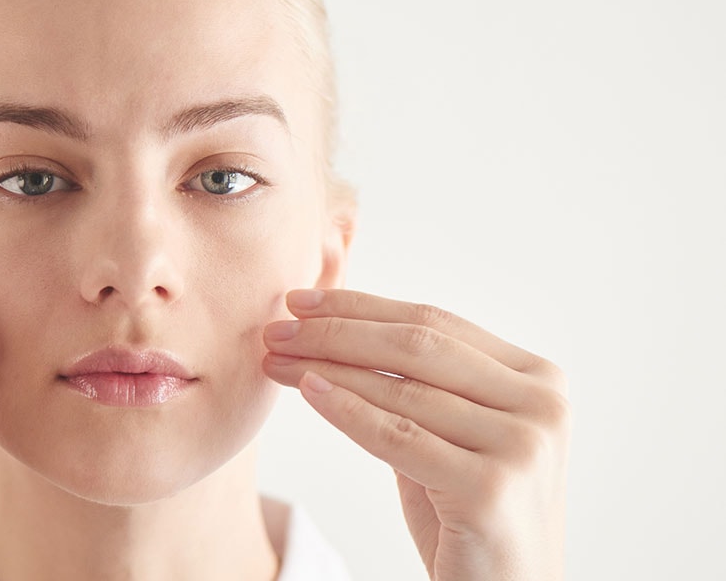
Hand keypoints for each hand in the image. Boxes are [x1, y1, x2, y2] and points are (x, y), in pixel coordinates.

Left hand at [262, 288, 569, 580]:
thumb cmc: (469, 517)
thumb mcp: (448, 435)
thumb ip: (415, 385)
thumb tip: (335, 327)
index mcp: (538, 379)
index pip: (435, 323)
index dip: (361, 307)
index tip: (301, 301)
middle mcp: (542, 406)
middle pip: (418, 347)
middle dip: (337, 332)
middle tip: (276, 327)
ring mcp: (522, 447)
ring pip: (403, 390)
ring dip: (326, 368)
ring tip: (276, 360)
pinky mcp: (491, 489)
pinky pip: (398, 438)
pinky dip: (346, 409)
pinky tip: (307, 390)